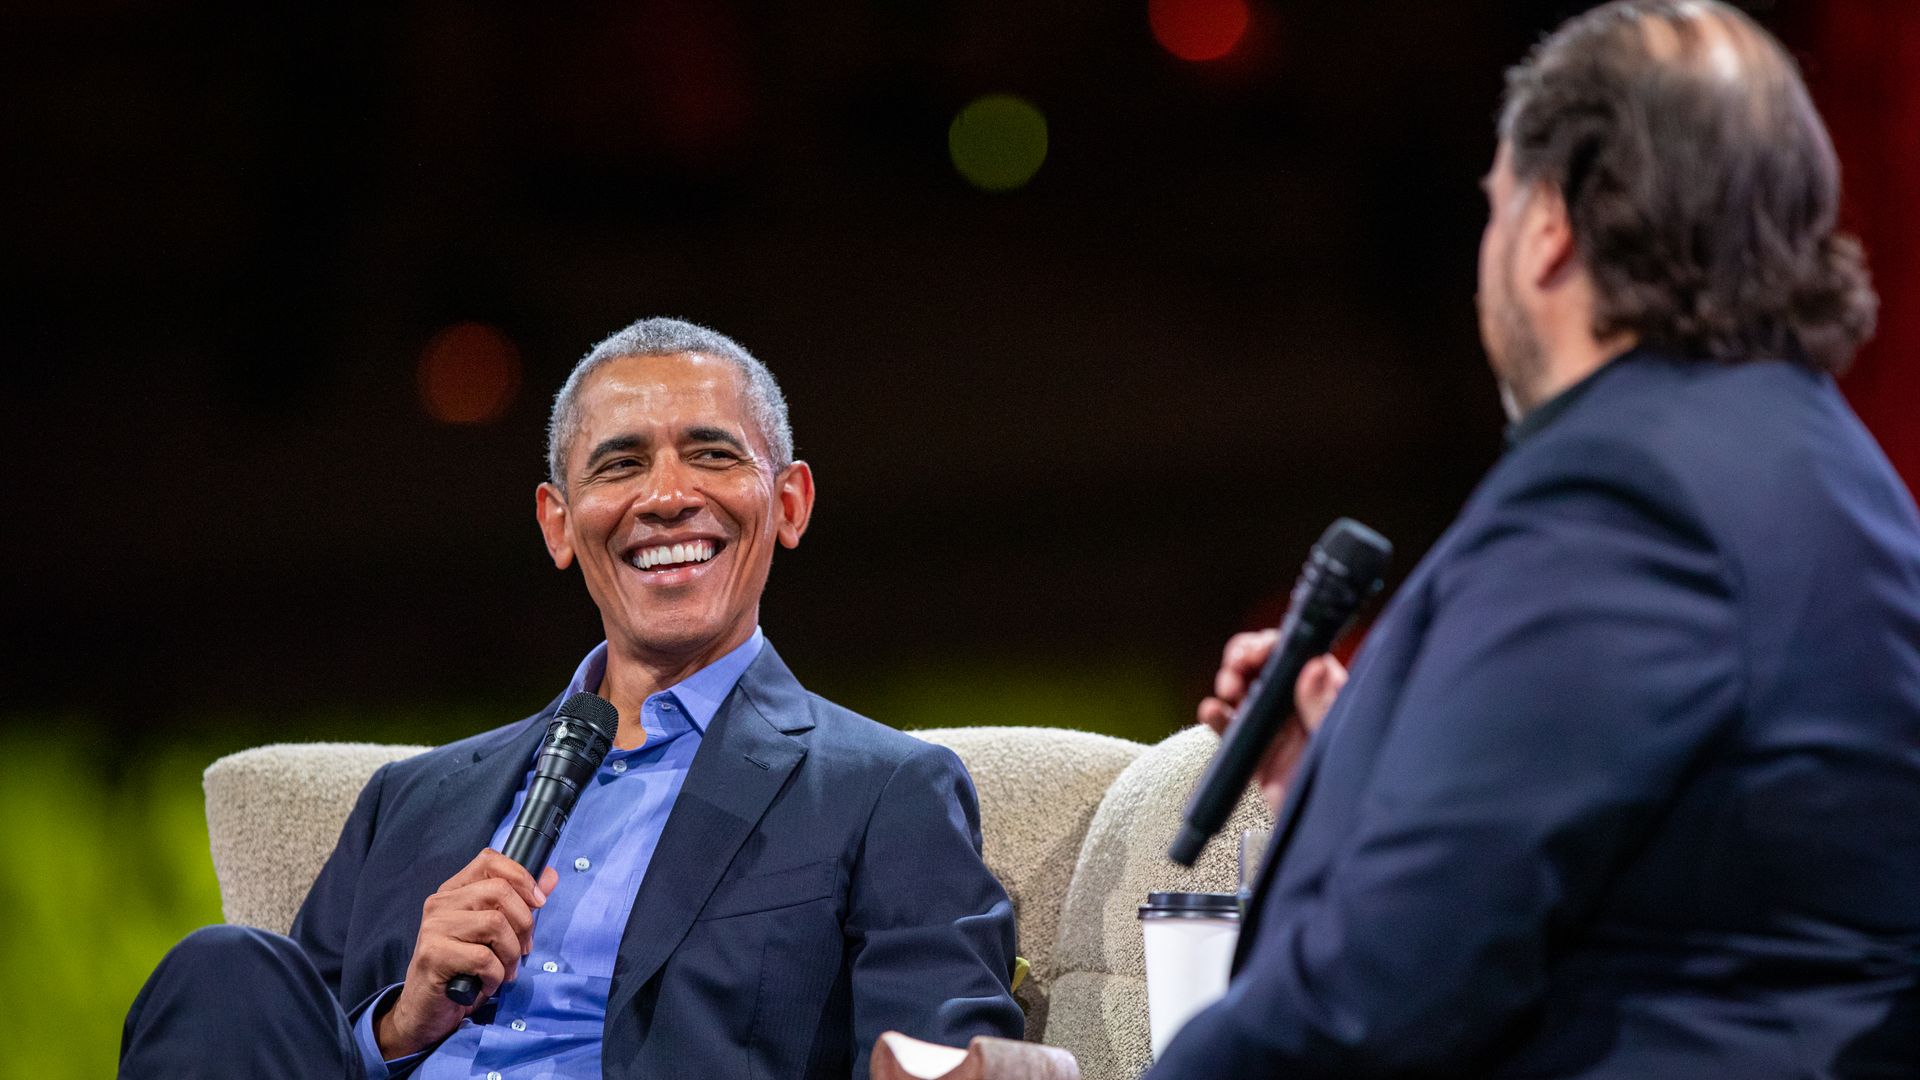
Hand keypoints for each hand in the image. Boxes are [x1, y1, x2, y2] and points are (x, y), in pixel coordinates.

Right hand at [374, 850, 558, 1058]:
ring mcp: (434, 928)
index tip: (538, 902)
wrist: (426, 1011)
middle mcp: (440, 903)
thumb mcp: (495, 933)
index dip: (521, 877)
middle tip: (523, 949)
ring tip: (505, 970)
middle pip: (499, 891)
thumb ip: (520, 903)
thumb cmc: (463, 969)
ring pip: (495, 924)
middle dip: (523, 924)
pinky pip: (484, 958)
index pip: (490, 860)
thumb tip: (550, 876)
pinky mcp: (433, 955)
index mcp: (454, 891)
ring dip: (511, 954)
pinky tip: (487, 983)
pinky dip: (495, 975)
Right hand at [1196, 630, 1347, 812]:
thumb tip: (1315, 665)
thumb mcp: (1340, 738)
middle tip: (1237, 669)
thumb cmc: (1351, 784)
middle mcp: (1297, 704)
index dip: (1271, 644)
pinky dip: (1216, 716)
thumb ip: (1324, 705)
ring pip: (1243, 689)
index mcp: (1324, 692)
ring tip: (1227, 690)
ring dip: (1228, 682)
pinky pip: (1230, 728)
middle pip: (1263, 664)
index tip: (1259, 651)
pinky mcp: (1256, 752)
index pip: (1295, 652)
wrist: (1331, 834)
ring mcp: (1274, 727)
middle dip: (1244, 658)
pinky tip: (1212, 711)